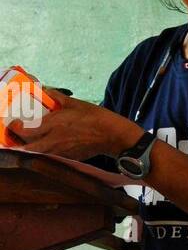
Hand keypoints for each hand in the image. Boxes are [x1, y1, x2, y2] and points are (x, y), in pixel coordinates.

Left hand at [5, 90, 135, 159]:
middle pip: (28, 148)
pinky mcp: (69, 158)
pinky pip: (51, 156)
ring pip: (38, 154)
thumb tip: (47, 91)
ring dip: (31, 149)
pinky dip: (45, 153)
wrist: (112, 136)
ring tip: (29, 142)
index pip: (27, 130)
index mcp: (55, 124)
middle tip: (18, 137)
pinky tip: (47, 146)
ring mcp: (61, 151)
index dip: (16, 128)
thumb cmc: (96, 117)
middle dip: (20, 144)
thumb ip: (58, 99)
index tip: (13, 124)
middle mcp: (54, 140)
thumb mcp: (76, 104)